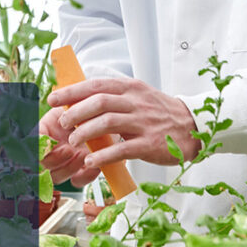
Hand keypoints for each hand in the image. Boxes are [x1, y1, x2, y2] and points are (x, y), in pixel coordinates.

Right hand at [39, 105, 100, 186]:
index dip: (36, 146)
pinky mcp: (80, 171)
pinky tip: (94, 165)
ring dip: (69, 167)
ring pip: (56, 177)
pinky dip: (85, 175)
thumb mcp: (76, 102)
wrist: (110, 115)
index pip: (31, 145)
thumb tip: (53, 101)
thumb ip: (65, 105)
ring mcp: (64, 162)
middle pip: (41, 166)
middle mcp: (51, 150)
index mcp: (44, 132)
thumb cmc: (90, 106)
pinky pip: (77, 181)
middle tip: (69, 149)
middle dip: (54, 159)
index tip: (48, 140)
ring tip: (82, 154)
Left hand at [46, 78, 201, 169]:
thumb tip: (81, 100)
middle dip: (75, 113)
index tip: (53, 98)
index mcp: (131, 88)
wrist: (193, 127)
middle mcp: (136, 102)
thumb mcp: (139, 96)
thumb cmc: (160, 113)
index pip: (96, 85)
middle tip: (63, 124)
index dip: (72, 91)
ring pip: (107, 123)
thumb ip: (114, 97)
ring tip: (74, 143)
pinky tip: (91, 161)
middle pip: (99, 102)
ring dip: (85, 133)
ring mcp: (143, 122)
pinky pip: (121, 149)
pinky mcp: (149, 143)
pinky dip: (102, 155)